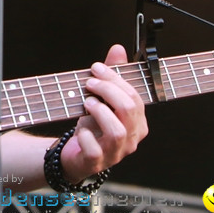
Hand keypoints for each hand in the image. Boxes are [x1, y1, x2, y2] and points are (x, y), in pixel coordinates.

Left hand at [60, 44, 147, 181]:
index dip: (115, 80)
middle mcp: (131, 139)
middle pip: (128, 110)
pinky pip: (95, 150)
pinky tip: (80, 127)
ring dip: (100, 111)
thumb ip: (112, 76)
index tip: (96, 68)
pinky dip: (85, 135)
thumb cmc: (93, 125)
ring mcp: (116, 153)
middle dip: (107, 90)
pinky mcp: (97, 163)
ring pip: (117, 131)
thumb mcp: (103, 99)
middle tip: (90, 83)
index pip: (134, 97)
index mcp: (137, 123)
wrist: (76, 154)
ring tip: (87, 102)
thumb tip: (118, 49)